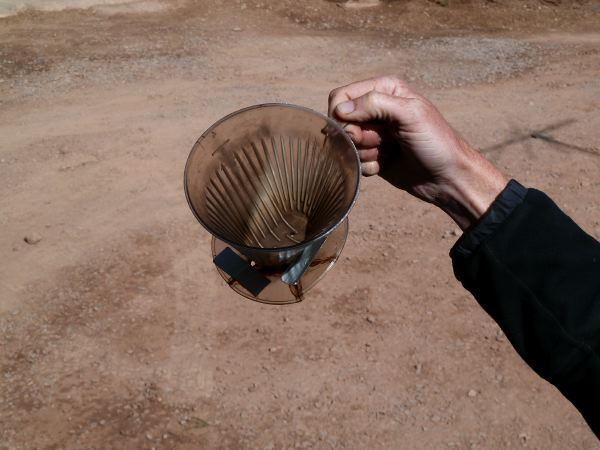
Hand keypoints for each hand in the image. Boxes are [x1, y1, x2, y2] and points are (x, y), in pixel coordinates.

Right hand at [328, 76, 507, 228]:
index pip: (342, 97)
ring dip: (365, 152)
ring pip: (346, 144)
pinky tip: (387, 164)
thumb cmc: (436, 142)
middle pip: (341, 123)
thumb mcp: (410, 115)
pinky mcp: (373, 156)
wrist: (448, 178)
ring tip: (390, 152)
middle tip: (383, 141)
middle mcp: (376, 110)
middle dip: (357, 136)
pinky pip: (354, 162)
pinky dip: (368, 166)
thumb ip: (374, 104)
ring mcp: (374, 134)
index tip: (355, 129)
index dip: (342, 115)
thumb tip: (339, 110)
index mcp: (384, 90)